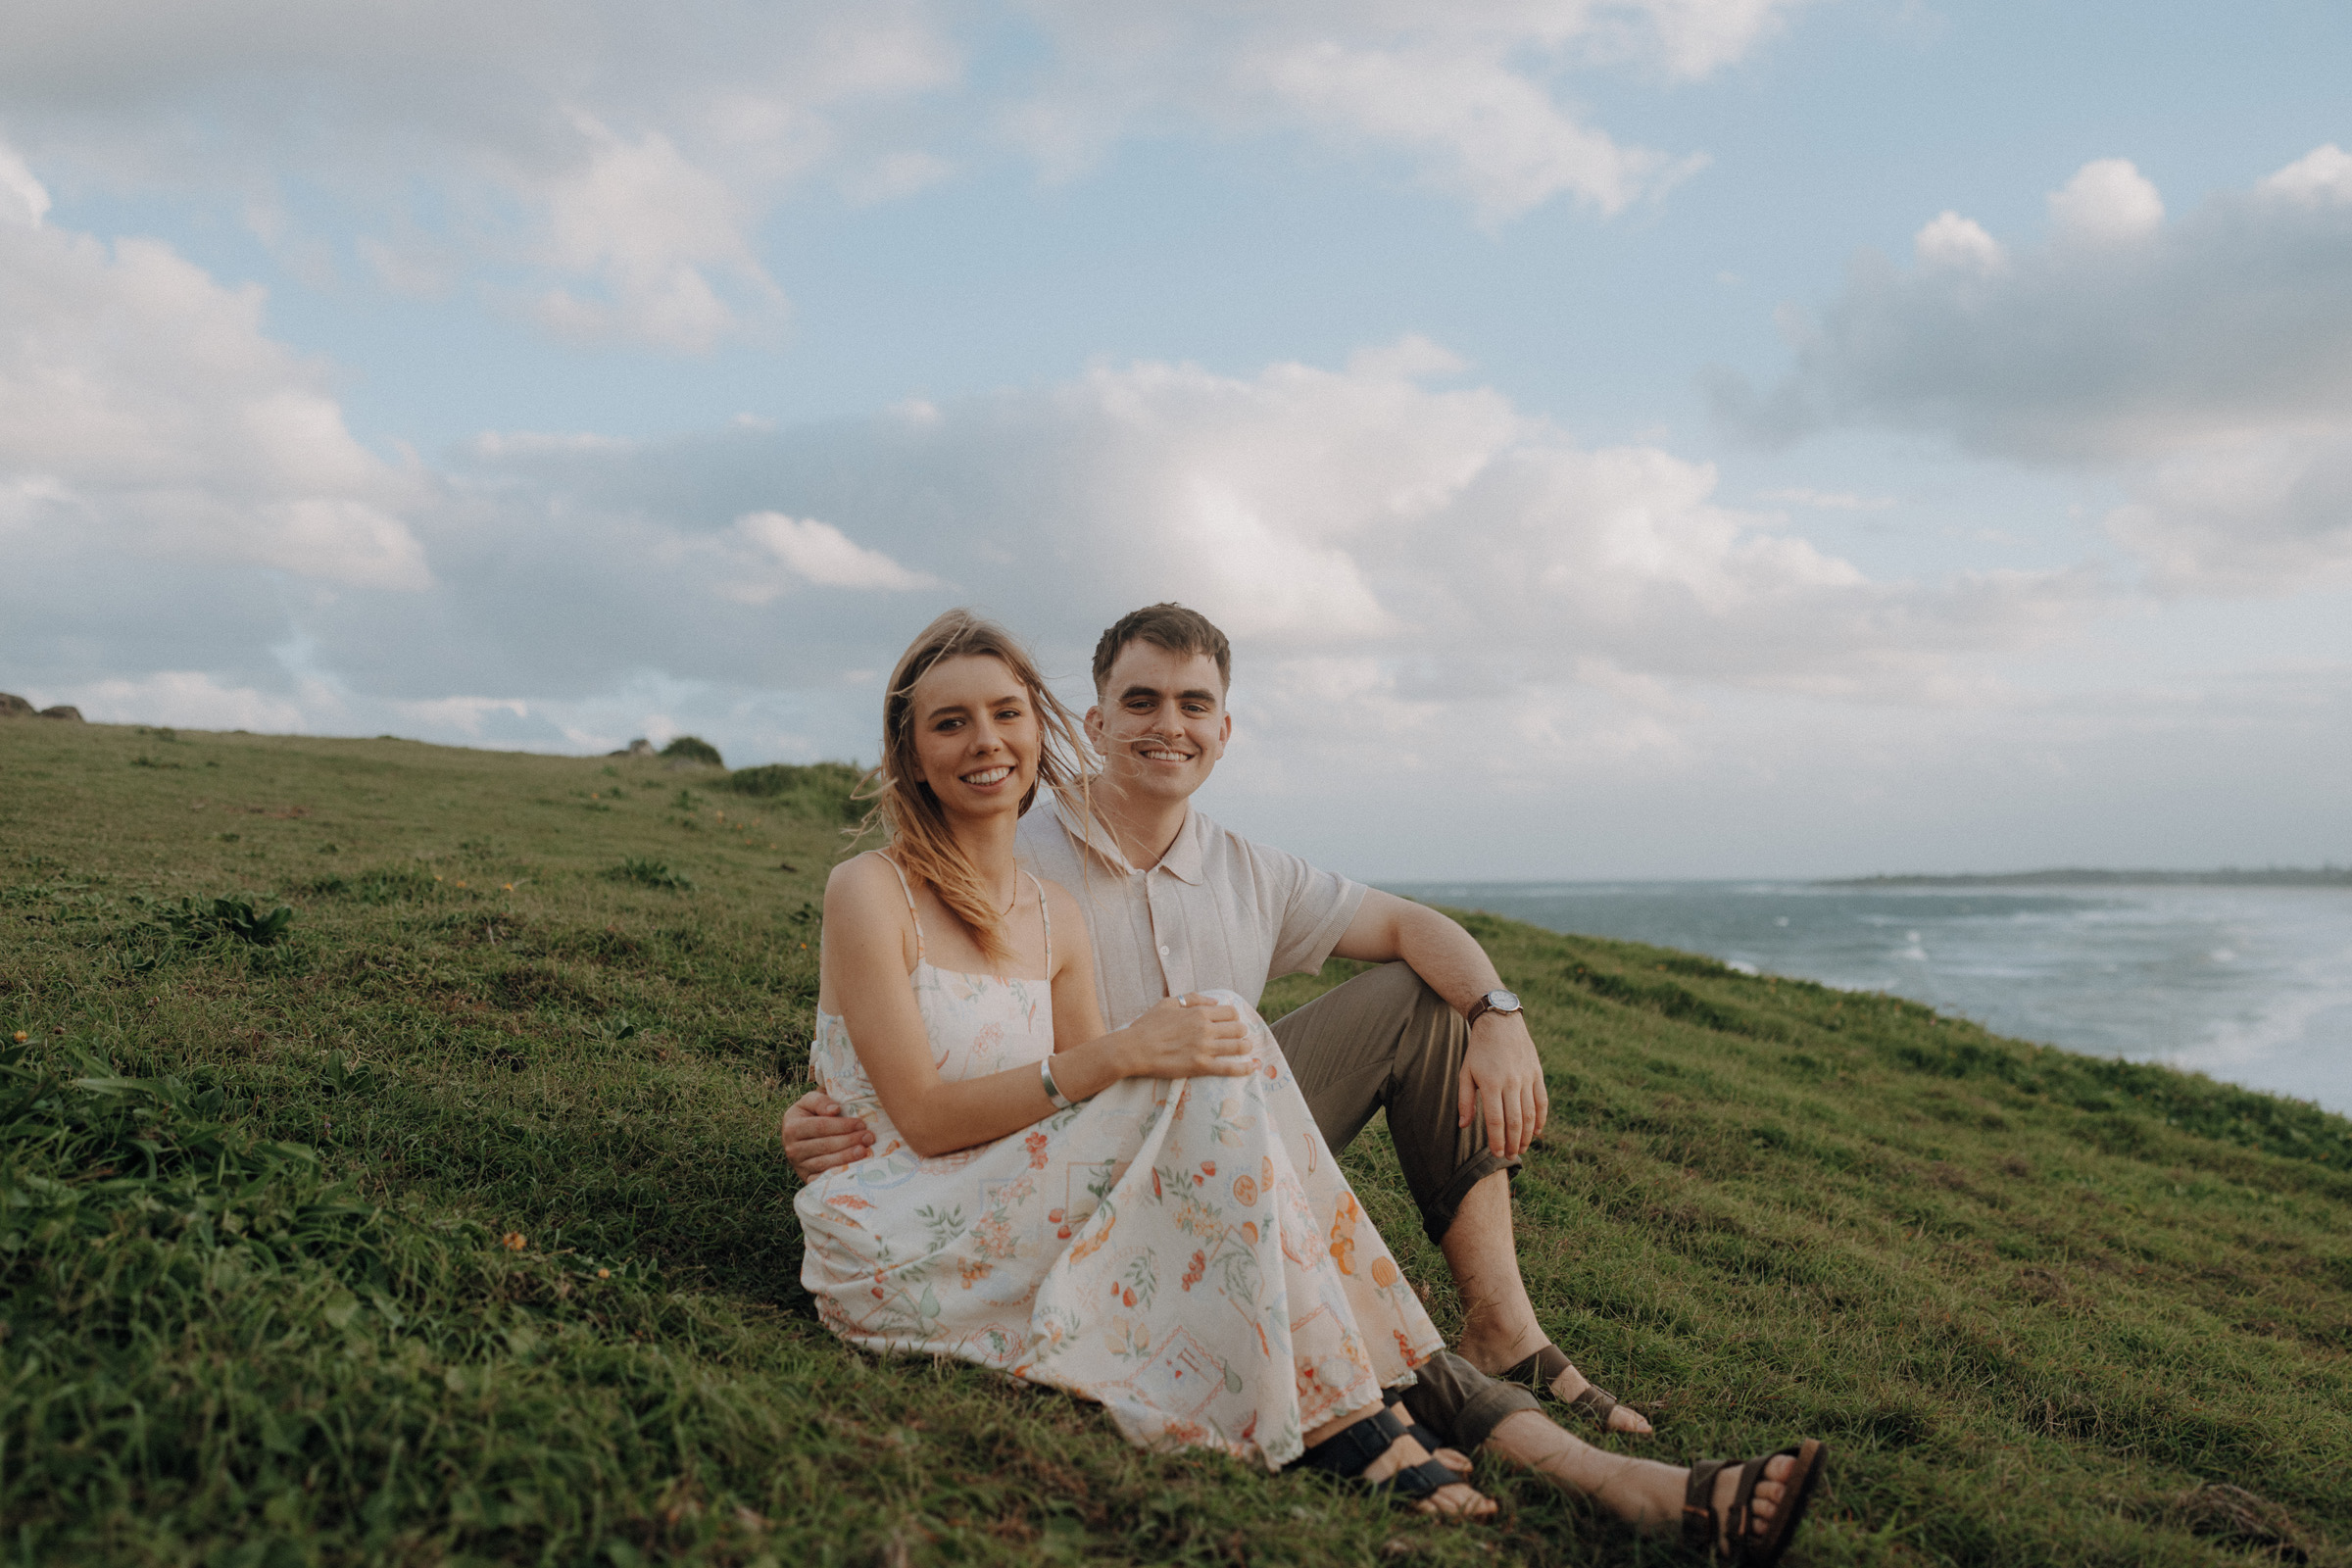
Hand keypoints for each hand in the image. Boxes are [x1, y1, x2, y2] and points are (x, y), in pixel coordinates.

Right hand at [782, 1089, 873, 1178]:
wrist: (800, 1137)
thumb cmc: (810, 1115)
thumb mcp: (810, 1102)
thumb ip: (820, 1101)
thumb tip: (835, 1110)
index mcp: (792, 1127)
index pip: (820, 1126)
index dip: (842, 1126)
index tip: (861, 1124)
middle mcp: (792, 1148)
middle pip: (824, 1145)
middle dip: (849, 1141)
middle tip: (868, 1137)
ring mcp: (799, 1166)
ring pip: (824, 1163)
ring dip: (846, 1157)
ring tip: (864, 1151)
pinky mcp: (806, 1178)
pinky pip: (822, 1179)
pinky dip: (837, 1174)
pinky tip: (853, 1169)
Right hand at [1112, 993, 1255, 1080]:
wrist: (1134, 1049)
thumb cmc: (1147, 1026)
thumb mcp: (1168, 1003)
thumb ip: (1193, 998)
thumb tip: (1214, 1001)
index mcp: (1199, 1013)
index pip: (1230, 1012)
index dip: (1234, 1018)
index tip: (1231, 1024)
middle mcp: (1206, 1029)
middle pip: (1238, 1028)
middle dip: (1241, 1032)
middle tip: (1238, 1037)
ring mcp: (1205, 1048)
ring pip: (1238, 1046)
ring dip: (1245, 1047)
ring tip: (1245, 1049)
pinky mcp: (1201, 1067)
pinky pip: (1229, 1068)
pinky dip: (1243, 1068)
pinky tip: (1251, 1068)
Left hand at [1459, 1011, 1548, 1158]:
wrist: (1500, 1024)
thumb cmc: (1478, 1052)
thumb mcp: (1466, 1073)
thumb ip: (1464, 1101)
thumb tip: (1464, 1126)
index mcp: (1490, 1083)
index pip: (1496, 1120)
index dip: (1497, 1140)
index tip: (1496, 1154)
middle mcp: (1510, 1082)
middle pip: (1515, 1121)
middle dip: (1512, 1143)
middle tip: (1509, 1156)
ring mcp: (1526, 1078)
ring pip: (1531, 1114)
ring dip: (1527, 1135)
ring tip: (1522, 1148)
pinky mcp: (1537, 1074)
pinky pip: (1542, 1101)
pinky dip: (1541, 1118)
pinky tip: (1536, 1131)